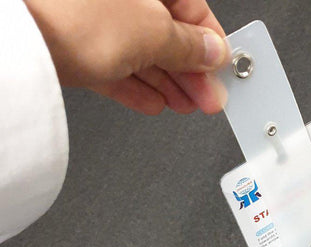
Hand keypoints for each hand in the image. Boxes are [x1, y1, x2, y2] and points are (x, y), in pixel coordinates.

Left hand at [25, 0, 231, 114]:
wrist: (15, 37)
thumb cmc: (72, 14)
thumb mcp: (152, 32)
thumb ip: (188, 45)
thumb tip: (212, 51)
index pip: (192, 5)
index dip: (211, 43)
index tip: (222, 70)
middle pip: (166, 29)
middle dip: (190, 69)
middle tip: (207, 98)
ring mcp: (91, 12)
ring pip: (140, 48)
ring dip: (167, 82)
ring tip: (184, 106)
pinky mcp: (70, 39)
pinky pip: (112, 62)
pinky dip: (135, 84)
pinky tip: (152, 102)